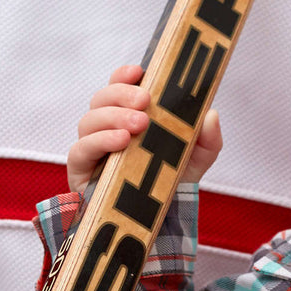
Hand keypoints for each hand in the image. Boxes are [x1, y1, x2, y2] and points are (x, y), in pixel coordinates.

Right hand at [67, 64, 222, 193]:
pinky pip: (79, 150)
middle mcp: (107, 127)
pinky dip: (99, 141)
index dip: (125, 75)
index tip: (140, 71)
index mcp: (130, 115)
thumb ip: (208, 138)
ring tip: (138, 125)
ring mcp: (93, 147)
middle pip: (102, 99)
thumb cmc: (173, 180)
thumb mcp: (198, 158)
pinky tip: (121, 142)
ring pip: (89, 120)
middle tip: (145, 101)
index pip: (120, 86)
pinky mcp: (81, 171)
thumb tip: (211, 115)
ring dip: (113, 117)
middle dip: (122, 94)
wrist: (161, 220)